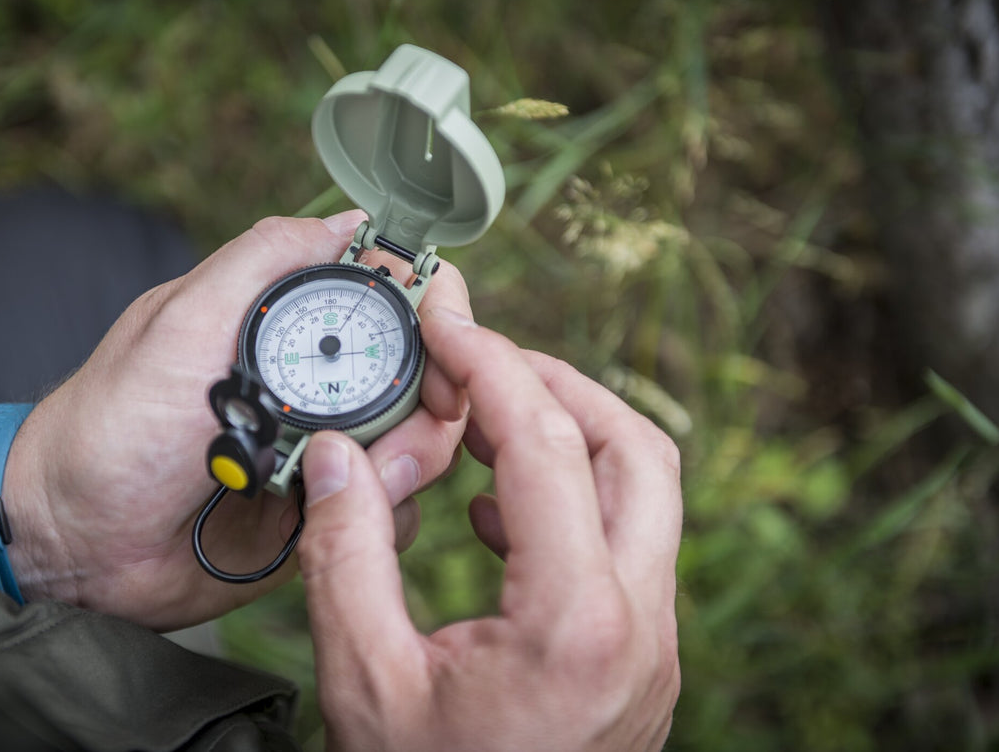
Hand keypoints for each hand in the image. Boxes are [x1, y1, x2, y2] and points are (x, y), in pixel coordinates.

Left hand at [2, 211, 470, 629]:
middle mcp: (324, 389)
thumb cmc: (113, 426)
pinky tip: (326, 523)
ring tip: (334, 489)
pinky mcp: (323, 519)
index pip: (400, 305)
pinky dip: (378, 520)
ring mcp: (328, 456)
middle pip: (431, 383)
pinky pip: (389, 516)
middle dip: (433, 412)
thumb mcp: (181, 322)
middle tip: (396, 449)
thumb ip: (261, 260)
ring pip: (423, 451)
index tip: (450, 345)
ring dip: (403, 470)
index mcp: (294, 330)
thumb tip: (349, 218)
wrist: (73, 543)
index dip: (441, 317)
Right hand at [298, 307, 681, 751]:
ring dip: (573, 439)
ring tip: (480, 435)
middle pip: (635, 449)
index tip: (448, 320)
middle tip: (478, 363)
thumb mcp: (364, 678)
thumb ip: (346, 551)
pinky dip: (575, 501)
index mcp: (576, 623)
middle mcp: (641, 625)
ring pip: (646, 494)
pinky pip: (631, 546)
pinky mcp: (648, 661)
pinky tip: (496, 522)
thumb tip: (341, 452)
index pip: (544, 445)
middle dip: (556, 385)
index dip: (491, 364)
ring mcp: (657, 646)